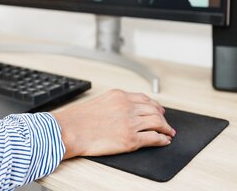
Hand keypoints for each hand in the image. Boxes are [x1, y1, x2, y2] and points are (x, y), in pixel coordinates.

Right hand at [52, 89, 174, 158]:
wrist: (68, 131)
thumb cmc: (77, 120)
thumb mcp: (98, 102)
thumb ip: (114, 105)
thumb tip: (125, 113)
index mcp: (118, 96)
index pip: (144, 98)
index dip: (154, 105)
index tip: (158, 110)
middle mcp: (127, 107)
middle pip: (154, 110)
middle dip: (162, 117)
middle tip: (166, 123)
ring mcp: (130, 123)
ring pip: (157, 122)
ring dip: (165, 128)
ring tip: (168, 133)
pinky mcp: (130, 139)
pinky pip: (154, 138)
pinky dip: (162, 140)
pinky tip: (163, 141)